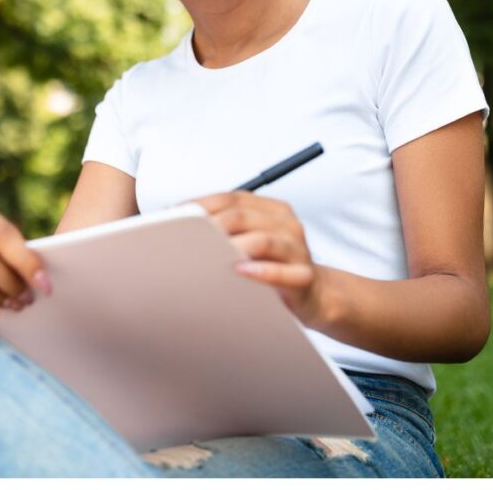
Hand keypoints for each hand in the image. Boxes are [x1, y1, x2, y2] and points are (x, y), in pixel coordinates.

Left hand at [183, 190, 326, 325]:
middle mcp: (286, 225)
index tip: (175, 213)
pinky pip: (282, 273)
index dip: (202, 203)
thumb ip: (228, 229)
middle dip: (211, 224)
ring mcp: (297, 250)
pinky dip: (261, 271)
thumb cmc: (274, 266)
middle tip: (187, 235)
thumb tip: (180, 223)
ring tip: (209, 253)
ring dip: (233, 245)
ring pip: (263, 240)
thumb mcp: (254, 241)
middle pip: (243, 216)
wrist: (317, 295)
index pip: (233, 198)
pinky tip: (240, 272)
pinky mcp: (304, 277)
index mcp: (272, 210)